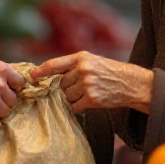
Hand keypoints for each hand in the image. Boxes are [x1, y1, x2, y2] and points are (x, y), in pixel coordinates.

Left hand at [32, 51, 152, 112]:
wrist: (132, 83)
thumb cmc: (111, 72)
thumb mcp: (93, 61)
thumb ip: (73, 66)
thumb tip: (52, 78)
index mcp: (81, 57)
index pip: (55, 64)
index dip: (41, 71)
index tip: (32, 76)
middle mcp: (83, 69)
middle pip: (61, 84)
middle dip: (67, 88)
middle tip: (81, 88)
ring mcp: (87, 84)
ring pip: (67, 96)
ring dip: (73, 98)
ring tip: (88, 93)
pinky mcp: (92, 98)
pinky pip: (75, 106)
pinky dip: (79, 107)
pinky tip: (90, 101)